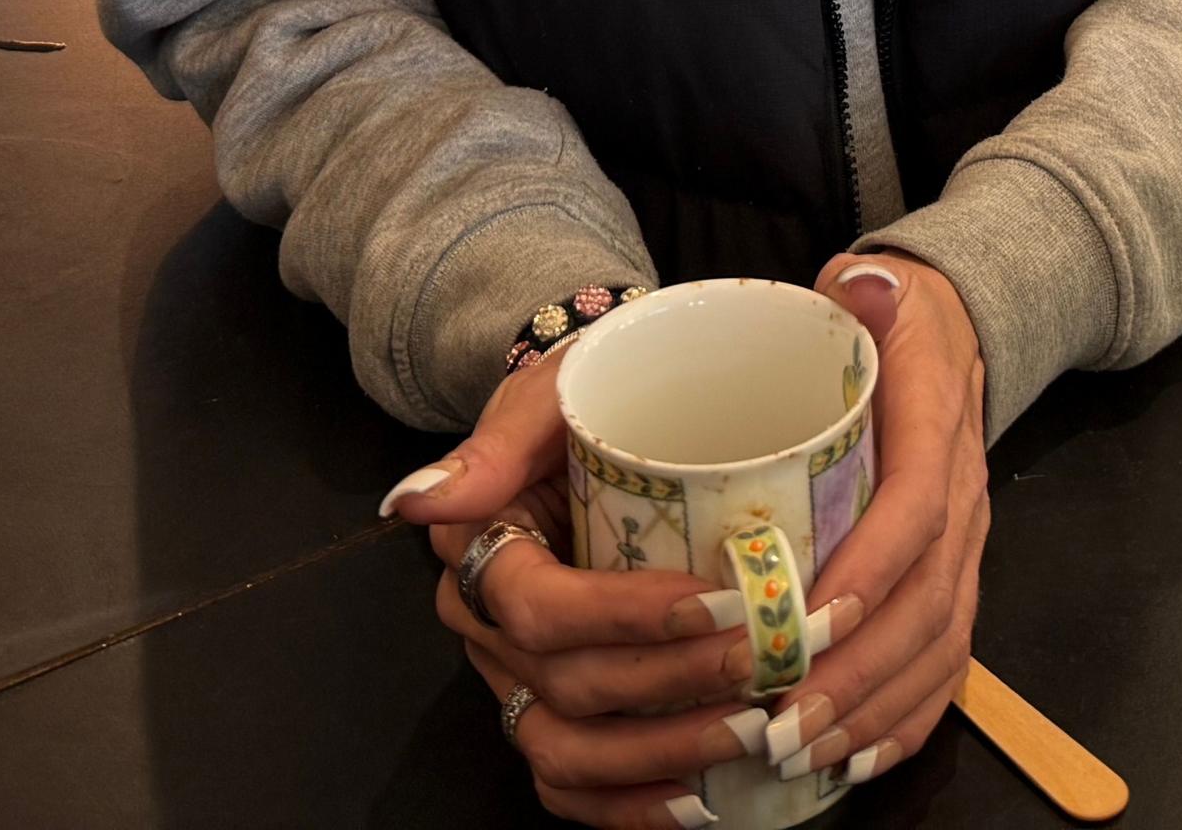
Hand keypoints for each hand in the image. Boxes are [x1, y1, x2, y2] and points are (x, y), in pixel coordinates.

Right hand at [394, 331, 858, 827]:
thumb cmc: (586, 398)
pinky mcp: (547, 712)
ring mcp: (515, 678)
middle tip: (764, 660)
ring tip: (750, 728)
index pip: (541, 607)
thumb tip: (417, 498)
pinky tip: (701, 797)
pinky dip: (632, 803)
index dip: (628, 616)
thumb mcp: (553, 392)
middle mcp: (486, 626)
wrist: (605, 414)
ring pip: (569, 749)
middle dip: (673, 683)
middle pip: (569, 684)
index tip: (720, 601)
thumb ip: (498, 440)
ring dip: (663, 752)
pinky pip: (571, 784)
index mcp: (477, 547)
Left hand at [761, 254, 989, 792]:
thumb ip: (864, 287)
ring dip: (877, 709)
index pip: (919, 506)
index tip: (809, 620)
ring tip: (804, 752)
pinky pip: (950, 663)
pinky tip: (858, 760)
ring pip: (942, 645)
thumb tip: (863, 284)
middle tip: (784, 720)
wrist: (959, 326)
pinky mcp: (957, 577)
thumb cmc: (888, 318)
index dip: (871, 568)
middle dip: (860, 673)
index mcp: (938, 425)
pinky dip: (910, 719)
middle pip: (930, 601)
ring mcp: (968, 544)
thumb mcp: (874, 286)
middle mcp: (965, 496)